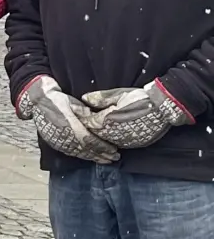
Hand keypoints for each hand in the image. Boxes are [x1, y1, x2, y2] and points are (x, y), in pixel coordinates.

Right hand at [18, 76, 118, 162]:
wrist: (36, 102)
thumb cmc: (57, 99)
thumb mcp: (72, 102)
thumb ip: (85, 111)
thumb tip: (97, 119)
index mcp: (70, 125)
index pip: (90, 141)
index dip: (103, 147)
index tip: (114, 150)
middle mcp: (64, 136)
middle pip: (86, 150)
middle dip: (101, 154)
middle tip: (114, 158)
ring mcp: (58, 141)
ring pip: (79, 153)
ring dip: (93, 157)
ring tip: (105, 160)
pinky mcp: (54, 143)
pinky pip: (70, 153)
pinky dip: (82, 156)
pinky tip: (89, 157)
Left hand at [79, 81, 193, 148]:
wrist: (164, 108)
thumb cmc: (141, 98)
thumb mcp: (119, 94)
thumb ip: (101, 98)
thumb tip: (84, 98)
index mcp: (109, 120)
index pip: (90, 123)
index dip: (82, 120)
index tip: (75, 117)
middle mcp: (116, 133)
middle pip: (97, 135)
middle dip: (89, 131)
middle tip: (81, 127)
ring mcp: (126, 140)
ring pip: (107, 141)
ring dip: (101, 138)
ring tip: (94, 134)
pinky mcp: (135, 143)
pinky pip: (119, 144)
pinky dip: (113, 141)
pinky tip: (110, 137)